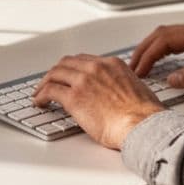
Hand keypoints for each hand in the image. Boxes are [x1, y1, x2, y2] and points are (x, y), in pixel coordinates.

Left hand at [31, 54, 164, 149]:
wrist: (142, 124)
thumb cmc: (144, 115)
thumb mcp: (136, 88)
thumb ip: (121, 85)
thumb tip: (116, 94)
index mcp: (112, 64)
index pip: (84, 60)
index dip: (71, 68)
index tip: (66, 75)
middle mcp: (96, 68)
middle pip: (66, 63)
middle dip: (55, 72)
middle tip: (49, 82)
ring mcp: (83, 81)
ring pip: (55, 74)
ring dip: (44, 83)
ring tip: (39, 93)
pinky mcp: (74, 97)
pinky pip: (50, 91)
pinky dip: (41, 95)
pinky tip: (39, 102)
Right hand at [130, 20, 183, 90]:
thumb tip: (172, 79)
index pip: (166, 40)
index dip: (148, 55)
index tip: (138, 69)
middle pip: (164, 34)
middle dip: (145, 49)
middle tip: (131, 67)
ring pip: (171, 36)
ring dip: (154, 48)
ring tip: (141, 65)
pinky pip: (180, 41)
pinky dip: (165, 50)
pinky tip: (161, 60)